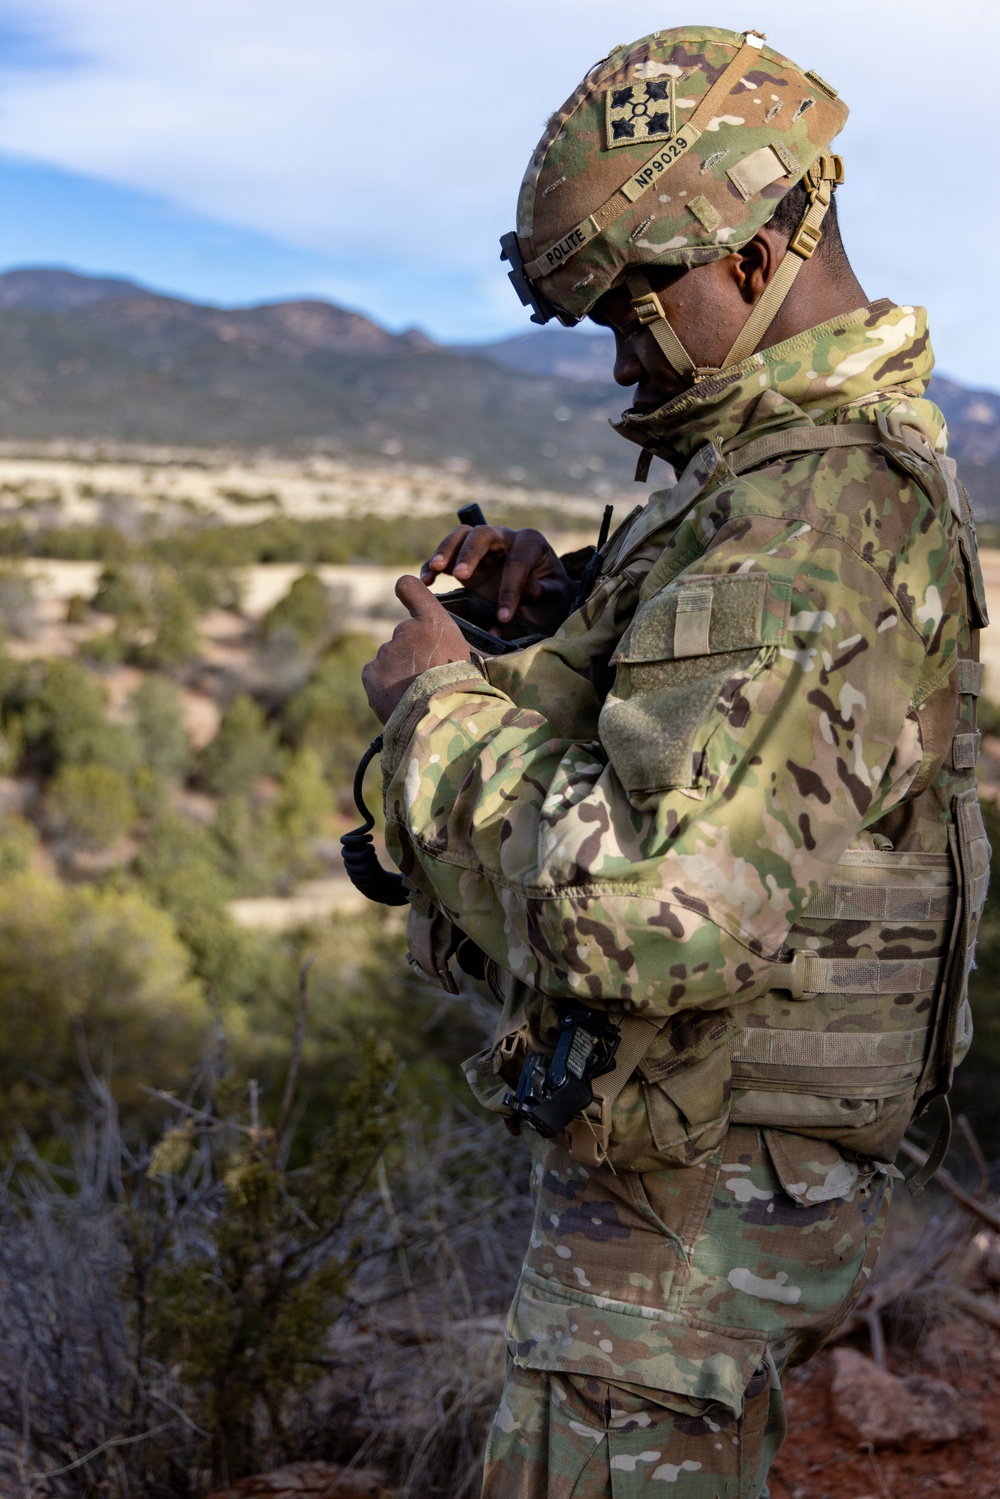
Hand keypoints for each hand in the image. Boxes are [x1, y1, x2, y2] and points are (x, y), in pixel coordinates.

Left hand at [362, 575, 472, 723]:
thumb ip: (455, 645)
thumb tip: (459, 645)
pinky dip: (384, 687)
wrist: (441, 720)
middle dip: (412, 655)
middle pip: (404, 638)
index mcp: (433, 623)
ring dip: (400, 674)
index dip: (408, 590)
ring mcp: (385, 651)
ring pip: (391, 660)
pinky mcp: (371, 672)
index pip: (411, 588)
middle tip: (428, 679)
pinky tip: (401, 700)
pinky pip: (376, 676)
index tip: (405, 592)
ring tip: (417, 695)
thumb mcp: (472, 659)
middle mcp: (405, 630)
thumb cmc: (462, 691)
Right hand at [420, 524, 573, 634]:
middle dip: (470, 553)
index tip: (504, 616)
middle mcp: (505, 538)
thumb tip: (527, 591)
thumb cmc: (552, 596)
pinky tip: (426, 581)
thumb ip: (544, 591)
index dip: (510, 588)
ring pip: (461, 536)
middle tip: (461, 575)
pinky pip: (447, 556)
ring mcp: (483, 547)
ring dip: (446, 551)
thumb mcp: (557, 596)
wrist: (544, 599)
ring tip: (434, 570)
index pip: (517, 561)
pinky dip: (434, 565)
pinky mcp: (466, 560)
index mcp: (531, 543)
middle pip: (483, 534)